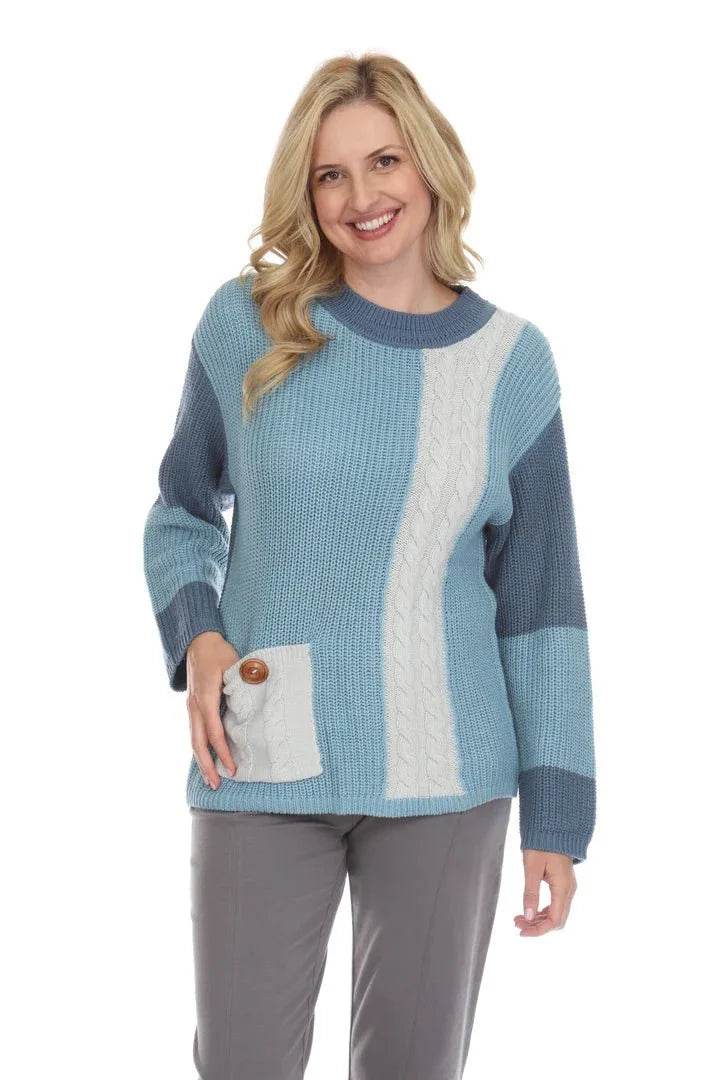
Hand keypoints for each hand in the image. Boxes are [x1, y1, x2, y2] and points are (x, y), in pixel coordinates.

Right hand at [186, 631, 239, 788]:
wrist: (197, 642)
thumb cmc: (218, 652)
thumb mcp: (235, 663)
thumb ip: (246, 681)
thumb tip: (260, 698)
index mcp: (206, 697)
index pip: (214, 731)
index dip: (223, 751)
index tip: (232, 767)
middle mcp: (195, 706)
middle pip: (198, 743)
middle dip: (207, 765)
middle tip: (217, 784)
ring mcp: (191, 707)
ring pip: (193, 740)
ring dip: (201, 761)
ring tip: (210, 780)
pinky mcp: (192, 707)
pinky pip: (194, 733)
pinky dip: (200, 750)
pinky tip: (206, 761)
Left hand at [514, 849, 576, 935]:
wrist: (553, 828)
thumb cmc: (542, 844)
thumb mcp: (532, 868)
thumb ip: (530, 893)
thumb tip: (527, 916)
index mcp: (563, 888)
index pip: (554, 920)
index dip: (538, 930)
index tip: (522, 931)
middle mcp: (568, 891)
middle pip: (556, 920)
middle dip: (537, 926)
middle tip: (517, 923)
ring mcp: (567, 888)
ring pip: (556, 914)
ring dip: (538, 919)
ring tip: (519, 918)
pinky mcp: (563, 884)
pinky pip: (556, 905)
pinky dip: (543, 911)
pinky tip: (530, 910)